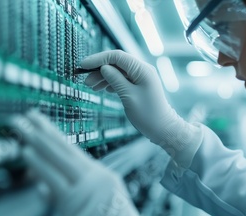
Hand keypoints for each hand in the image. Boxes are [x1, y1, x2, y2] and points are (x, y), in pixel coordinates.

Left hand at [10, 110, 144, 215]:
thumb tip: (44, 187)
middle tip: (26, 115)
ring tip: (21, 128)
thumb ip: (68, 193)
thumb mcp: (95, 203)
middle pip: (64, 148)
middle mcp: (93, 176)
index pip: (72, 150)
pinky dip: (39, 165)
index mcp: (99, 174)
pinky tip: (26, 153)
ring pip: (58, 159)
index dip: (53, 135)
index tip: (40, 122)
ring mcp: (84, 188)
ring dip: (37, 142)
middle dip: (43, 129)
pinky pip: (53, 180)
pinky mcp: (75, 203)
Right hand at [81, 50, 202, 167]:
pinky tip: (104, 89)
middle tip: (85, 80)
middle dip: (99, 69)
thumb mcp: (128, 96)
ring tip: (91, 87)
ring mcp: (141, 77)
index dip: (98, 59)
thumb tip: (104, 67)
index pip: (116, 56)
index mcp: (142, 69)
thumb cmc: (148, 115)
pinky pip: (123, 79)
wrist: (162, 128)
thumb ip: (115, 79)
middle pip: (116, 63)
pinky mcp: (140, 85)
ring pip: (118, 71)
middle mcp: (142, 70)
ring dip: (104, 77)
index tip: (83, 65)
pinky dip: (111, 82)